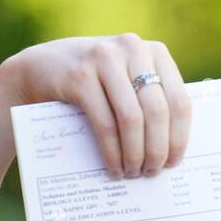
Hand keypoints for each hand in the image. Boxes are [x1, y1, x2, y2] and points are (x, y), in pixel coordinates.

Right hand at [2, 34, 190, 178]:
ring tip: (133, 172)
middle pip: (158, 111)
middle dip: (157, 148)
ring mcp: (104, 59)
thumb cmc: (95, 83)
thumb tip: (174, 149)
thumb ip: (152, 100)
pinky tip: (114, 167)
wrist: (40, 68)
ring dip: (135, 153)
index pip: (180, 100)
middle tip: (152, 172)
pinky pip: (105, 123)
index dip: (180, 137)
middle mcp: (132, 48)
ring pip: (132, 118)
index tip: (174, 163)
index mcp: (155, 51)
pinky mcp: (79, 76)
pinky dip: (112, 152)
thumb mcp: (127, 79)